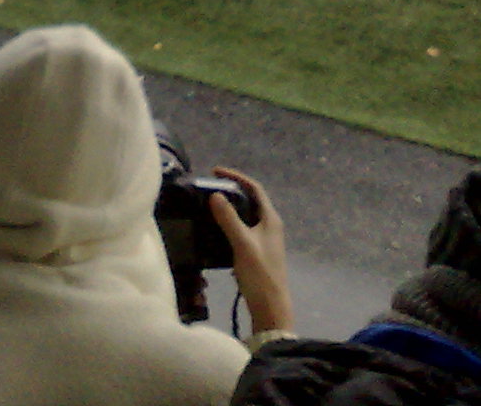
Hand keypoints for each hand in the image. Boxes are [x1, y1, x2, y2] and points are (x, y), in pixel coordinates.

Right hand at [209, 167, 291, 336]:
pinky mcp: (258, 253)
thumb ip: (229, 219)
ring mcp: (265, 241)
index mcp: (271, 220)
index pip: (255, 189)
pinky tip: (215, 232)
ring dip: (229, 210)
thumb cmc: (260, 274)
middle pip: (250, 201)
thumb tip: (215, 195)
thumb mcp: (242, 244)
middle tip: (210, 189)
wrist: (271, 308)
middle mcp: (270, 226)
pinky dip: (229, 226)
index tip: (216, 172)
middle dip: (231, 192)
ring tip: (209, 207)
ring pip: (246, 217)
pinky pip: (242, 231)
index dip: (236, 177)